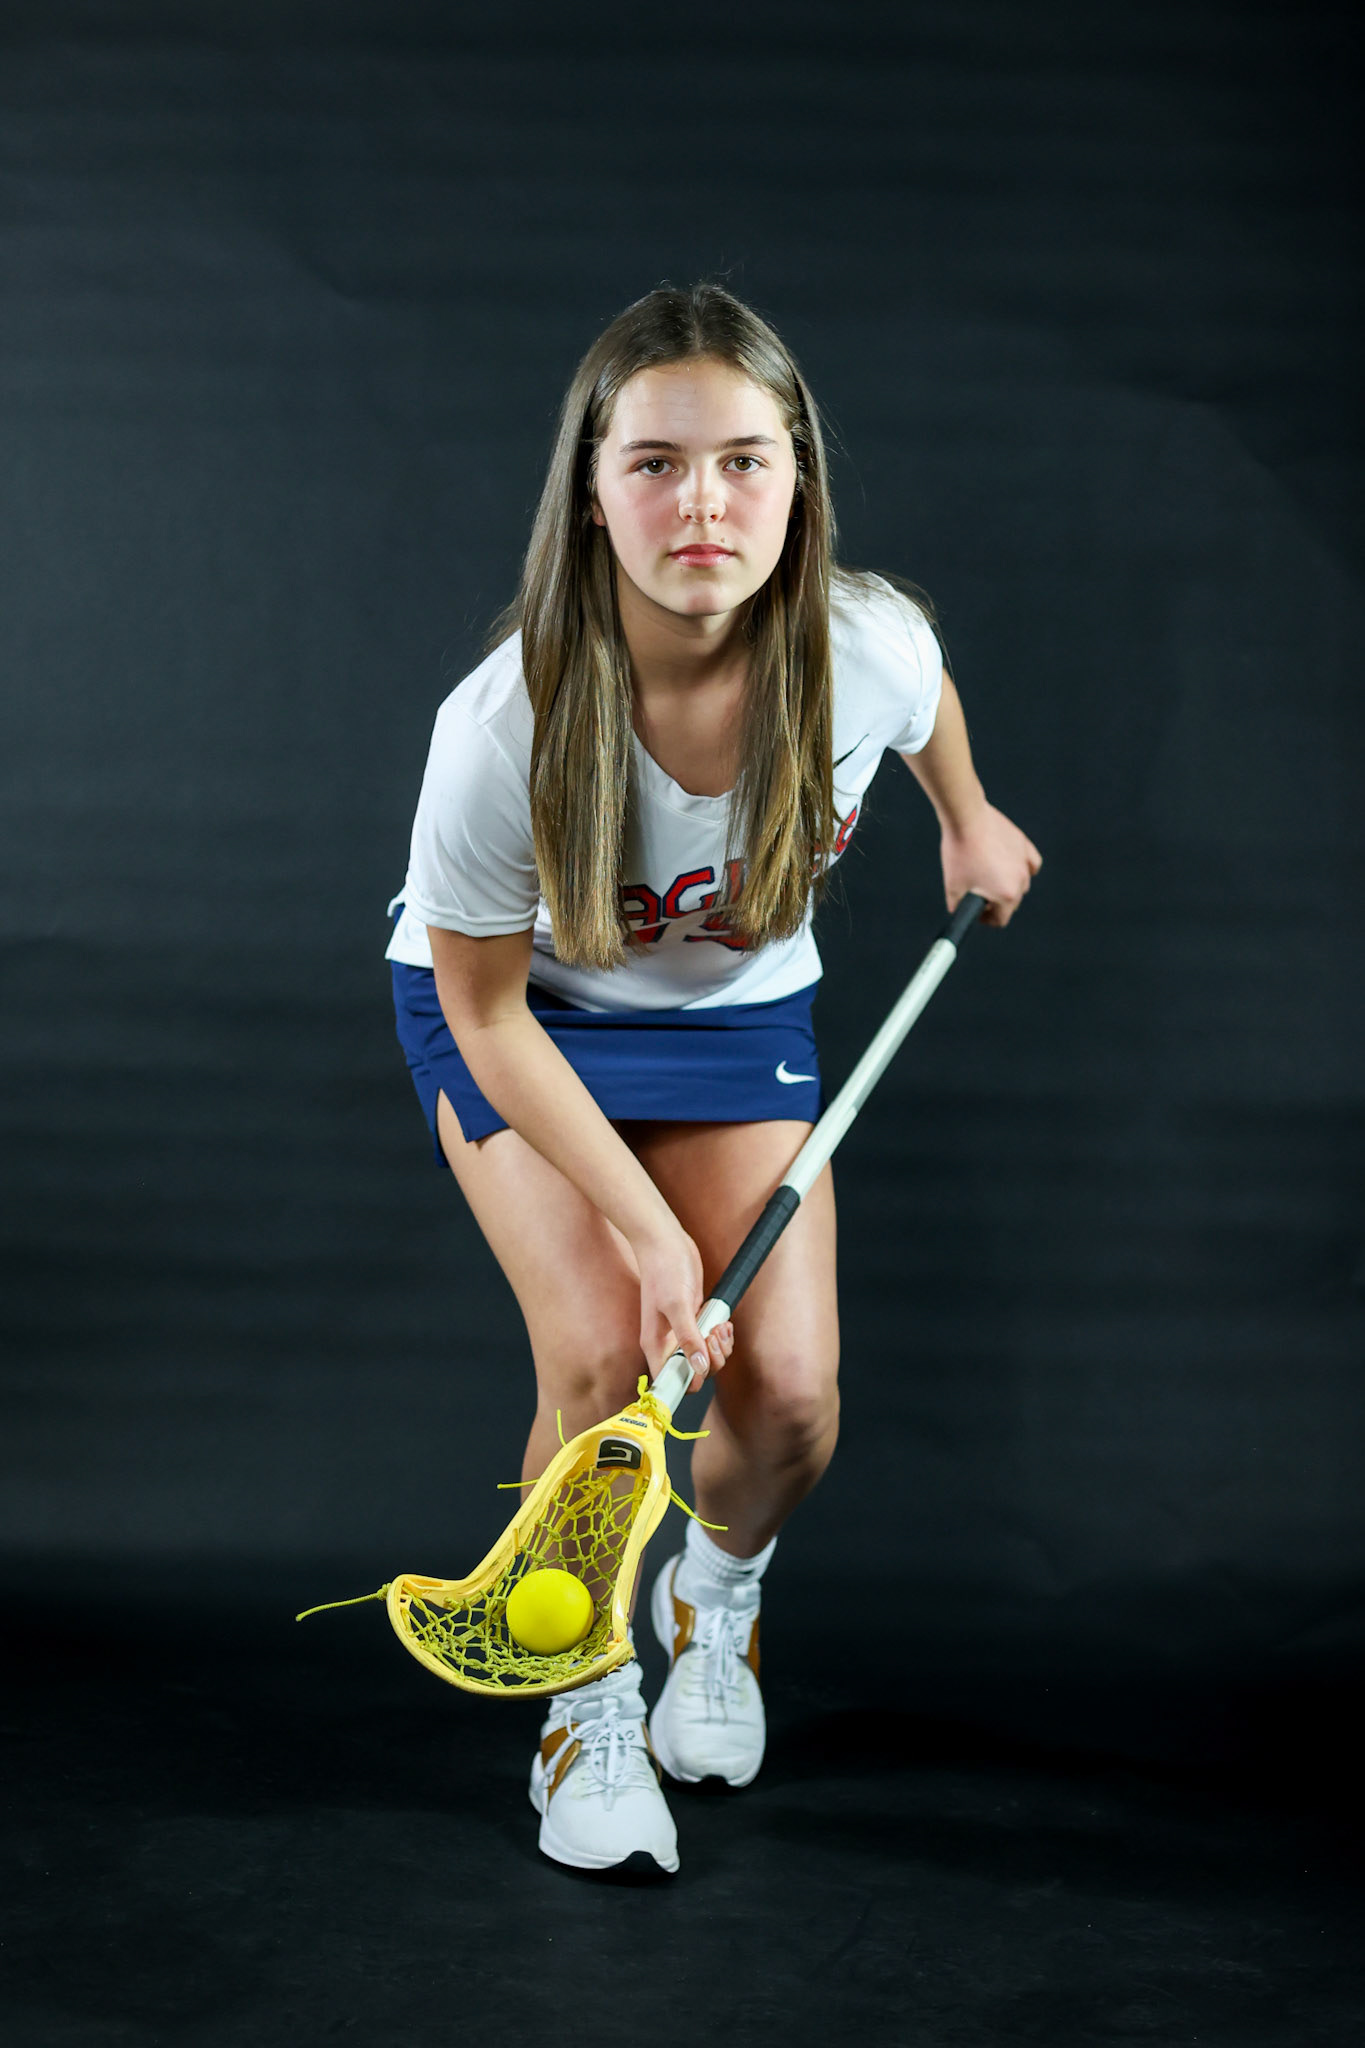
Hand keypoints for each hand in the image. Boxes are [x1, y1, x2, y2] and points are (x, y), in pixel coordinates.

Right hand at [632, 1222, 735, 1395]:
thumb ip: (688, 1337)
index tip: (701, 1367)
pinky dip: (722, 1337)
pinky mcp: (695, 1321)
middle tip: (713, 1336)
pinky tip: (724, 1323)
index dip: (687, 1382)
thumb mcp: (677, 1304)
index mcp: (655, 1346)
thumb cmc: (664, 1271)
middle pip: (694, 1373)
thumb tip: (699, 1368)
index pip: (669, 1382)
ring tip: (720, 1327)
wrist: (666, 1243)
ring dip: (720, 1348)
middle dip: (710, 1361)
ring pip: (707, 1358)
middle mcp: (668, 1344)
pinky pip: (712, 1341)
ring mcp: (682, 1332)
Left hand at [941, 801, 1042, 927]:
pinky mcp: (1023, 845)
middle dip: (996, 903)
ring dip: (1008, 886)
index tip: (978, 914)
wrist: (966, 818)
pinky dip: (1023, 868)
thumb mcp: (953, 886)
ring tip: (990, 878)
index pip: (1001, 919)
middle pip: (1012, 903)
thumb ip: (957, 905)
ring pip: (1022, 884)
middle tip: (979, 896)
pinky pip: (1031, 864)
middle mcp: (1021, 880)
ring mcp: (1024, 862)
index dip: (986, 920)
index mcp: (1006, 895)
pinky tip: (1011, 867)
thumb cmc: (959, 852)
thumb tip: (957, 912)